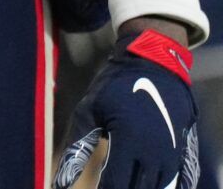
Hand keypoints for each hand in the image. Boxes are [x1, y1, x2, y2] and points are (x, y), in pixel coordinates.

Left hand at [54, 27, 198, 188]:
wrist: (154, 64)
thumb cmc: (115, 85)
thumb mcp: (89, 111)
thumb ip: (78, 147)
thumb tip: (61, 179)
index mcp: (129, 141)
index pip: (115, 183)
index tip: (94, 188)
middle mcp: (154, 152)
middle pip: (138, 188)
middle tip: (105, 184)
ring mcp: (170, 153)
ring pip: (157, 187)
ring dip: (138, 187)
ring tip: (122, 180)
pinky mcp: (179, 150)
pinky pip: (173, 180)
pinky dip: (157, 184)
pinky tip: (142, 180)